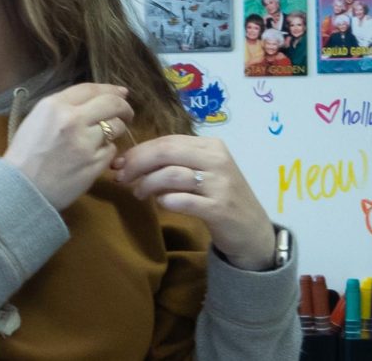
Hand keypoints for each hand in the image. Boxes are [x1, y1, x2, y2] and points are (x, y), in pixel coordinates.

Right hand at [4, 83, 133, 209]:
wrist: (21, 189)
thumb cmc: (24, 154)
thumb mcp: (37, 119)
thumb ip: (63, 107)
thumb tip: (93, 101)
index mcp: (55, 106)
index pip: (91, 89)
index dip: (110, 89)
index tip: (121, 93)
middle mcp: (73, 120)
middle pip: (112, 104)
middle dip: (124, 107)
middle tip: (126, 114)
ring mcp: (86, 143)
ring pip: (117, 127)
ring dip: (115, 130)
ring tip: (105, 137)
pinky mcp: (95, 164)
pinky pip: (111, 150)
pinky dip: (106, 151)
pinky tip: (94, 156)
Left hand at [113, 134, 275, 270]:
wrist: (253, 231)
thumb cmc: (219, 198)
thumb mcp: (201, 173)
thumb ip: (173, 164)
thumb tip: (130, 162)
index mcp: (211, 146)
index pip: (167, 140)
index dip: (138, 150)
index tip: (119, 163)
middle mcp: (217, 159)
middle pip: (166, 152)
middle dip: (137, 163)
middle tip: (121, 177)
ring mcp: (220, 184)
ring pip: (171, 174)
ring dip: (148, 184)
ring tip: (140, 194)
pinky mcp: (219, 208)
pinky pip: (182, 200)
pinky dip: (165, 201)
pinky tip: (161, 205)